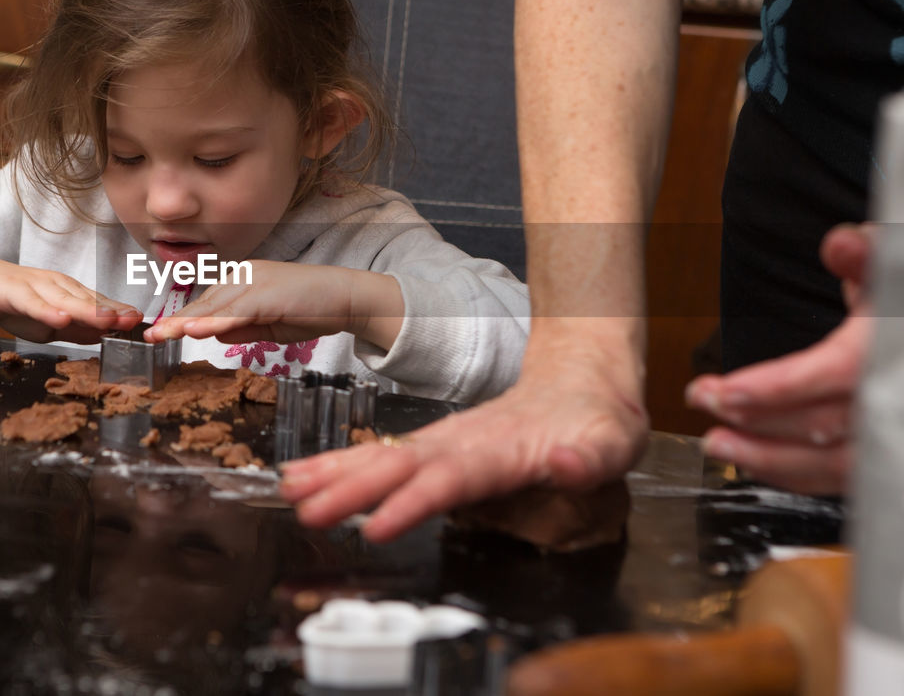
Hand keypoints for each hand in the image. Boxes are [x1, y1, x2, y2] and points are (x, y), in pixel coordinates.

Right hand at [0, 249, 141, 343]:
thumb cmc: (13, 302)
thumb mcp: (48, 323)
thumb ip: (74, 330)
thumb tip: (105, 337)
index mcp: (68, 293)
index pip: (98, 304)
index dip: (119, 312)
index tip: (142, 323)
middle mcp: (56, 286)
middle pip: (87, 300)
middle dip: (111, 311)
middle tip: (133, 321)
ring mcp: (34, 286)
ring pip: (64, 300)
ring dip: (88, 311)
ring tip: (107, 321)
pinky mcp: (10, 291)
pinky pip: (31, 302)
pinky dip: (47, 310)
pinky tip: (60, 318)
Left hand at [143, 260, 403, 348]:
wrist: (347, 297)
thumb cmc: (312, 310)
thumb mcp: (269, 325)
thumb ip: (241, 328)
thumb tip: (212, 334)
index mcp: (243, 282)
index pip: (208, 304)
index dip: (184, 320)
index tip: (160, 333)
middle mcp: (245, 276)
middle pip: (205, 303)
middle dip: (176, 321)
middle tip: (149, 336)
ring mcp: (256, 283)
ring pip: (216, 306)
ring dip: (188, 322)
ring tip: (163, 335)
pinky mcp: (269, 294)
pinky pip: (237, 310)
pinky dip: (216, 321)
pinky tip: (197, 331)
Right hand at [279, 325, 649, 541]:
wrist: (583, 378)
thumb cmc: (599, 418)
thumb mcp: (614, 439)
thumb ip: (591, 456)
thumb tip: (568, 462)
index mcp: (500, 449)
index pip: (448, 479)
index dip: (411, 502)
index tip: (375, 526)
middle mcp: (461, 443)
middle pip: (399, 466)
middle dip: (350, 489)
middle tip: (306, 511)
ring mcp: (443, 442)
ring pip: (381, 457)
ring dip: (334, 474)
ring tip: (290, 491)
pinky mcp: (435, 448)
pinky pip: (382, 458)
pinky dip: (341, 466)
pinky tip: (309, 478)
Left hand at [686, 223, 873, 494]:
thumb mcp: (899, 271)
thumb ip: (868, 256)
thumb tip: (842, 243)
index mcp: (898, 349)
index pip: (840, 372)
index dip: (781, 386)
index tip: (727, 390)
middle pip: (826, 424)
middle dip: (755, 418)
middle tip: (701, 400)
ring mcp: (902, 437)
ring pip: (834, 466)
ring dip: (766, 458)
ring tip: (716, 443)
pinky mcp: (889, 458)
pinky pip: (841, 480)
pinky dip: (794, 474)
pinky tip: (753, 459)